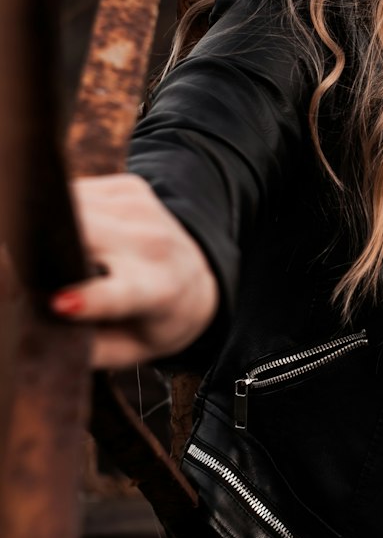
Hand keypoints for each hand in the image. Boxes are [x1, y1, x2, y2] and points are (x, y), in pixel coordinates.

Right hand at [49, 174, 218, 369]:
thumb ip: (85, 346)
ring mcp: (144, 211)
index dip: (89, 299)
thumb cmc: (149, 324)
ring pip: (74, 206)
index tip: (60, 303)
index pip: (119, 295)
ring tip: (56, 249)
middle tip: (31, 262)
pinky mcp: (131, 187)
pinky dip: (67, 210)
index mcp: (156, 293)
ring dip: (54, 225)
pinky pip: (79, 192)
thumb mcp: (125, 350)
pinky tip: (77, 230)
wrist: (194, 281)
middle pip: (85, 234)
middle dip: (51, 245)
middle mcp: (154, 246)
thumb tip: (42, 326)